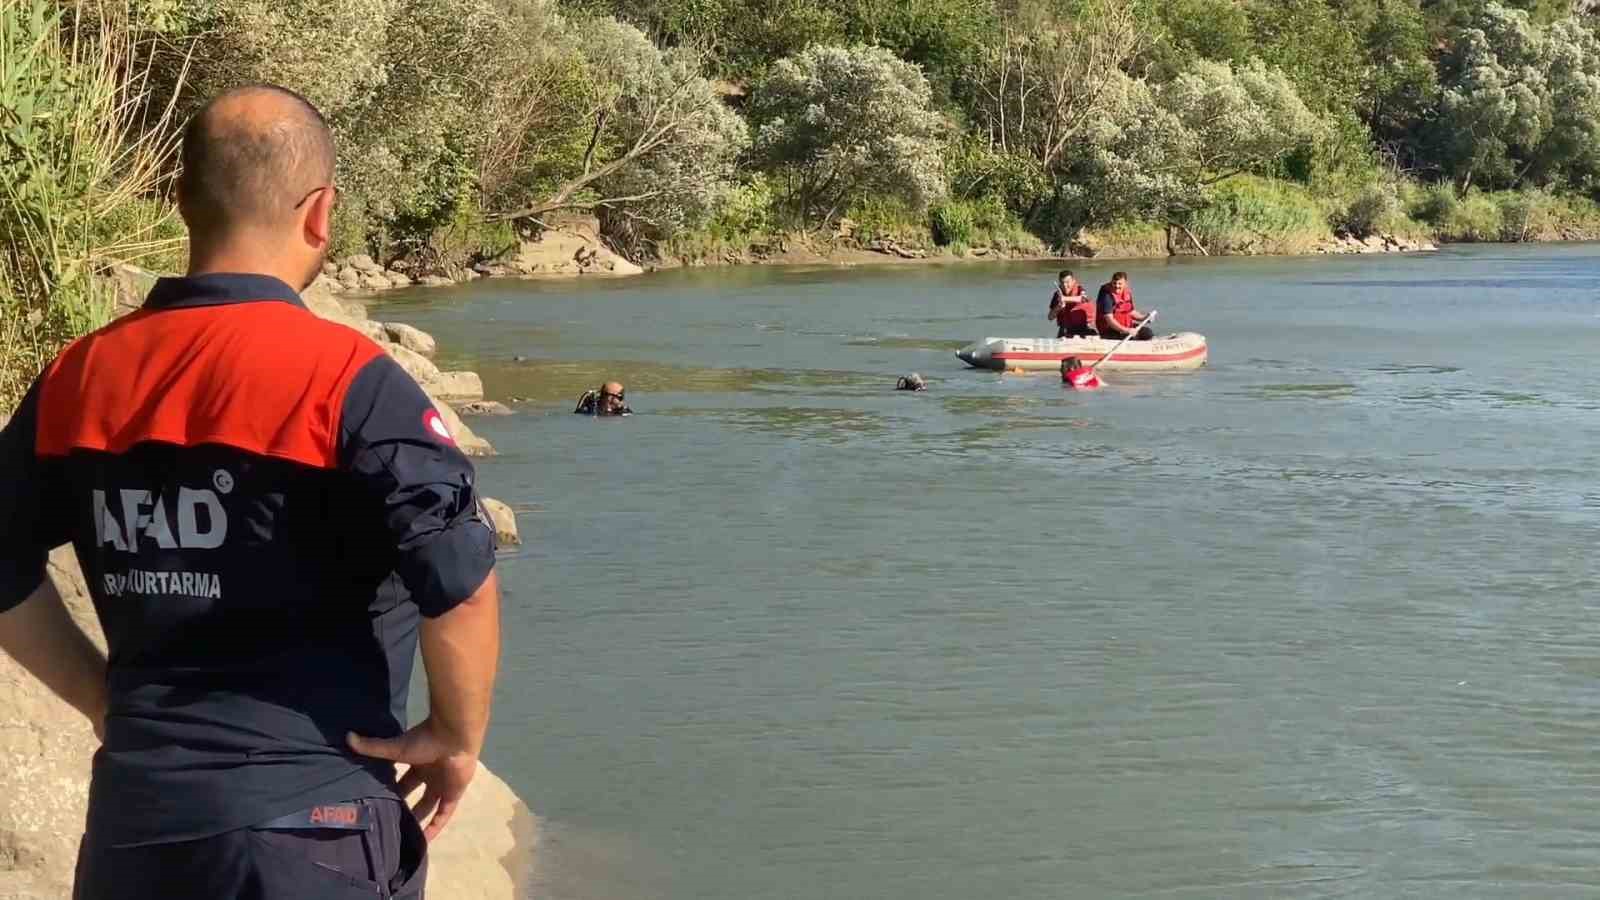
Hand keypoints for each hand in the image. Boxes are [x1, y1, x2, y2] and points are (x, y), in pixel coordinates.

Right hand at [348, 718, 479, 841]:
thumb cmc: (425, 739)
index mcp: (416, 761)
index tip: (378, 803)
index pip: (402, 780)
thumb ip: (372, 746)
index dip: (392, 790)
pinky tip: (423, 841)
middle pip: (415, 794)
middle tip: (388, 823)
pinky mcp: (454, 794)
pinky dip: (434, 827)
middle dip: (403, 807)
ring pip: (429, 806)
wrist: (454, 736)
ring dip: (417, 819)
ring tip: (402, 836)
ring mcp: (443, 784)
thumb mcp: (395, 748)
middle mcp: (430, 773)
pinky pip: (444, 815)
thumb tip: (348, 737)